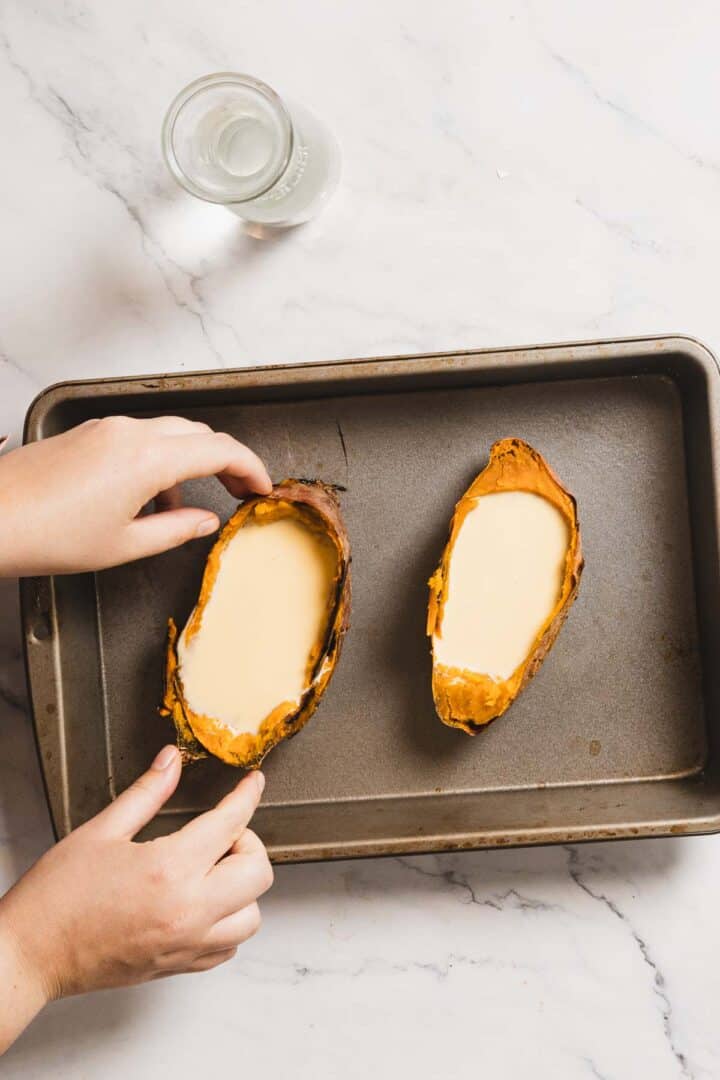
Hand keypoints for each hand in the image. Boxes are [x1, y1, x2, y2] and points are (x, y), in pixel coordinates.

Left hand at [0, 415, 271, 575]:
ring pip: (169, 431)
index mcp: (148, 459)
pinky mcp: (86, 433)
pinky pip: (138, 436)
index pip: (221, 449)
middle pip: (199, 432)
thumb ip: (176, 530)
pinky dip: (158, 459)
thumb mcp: (124, 545)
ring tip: (186, 506)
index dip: (251, 467)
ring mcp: (105, 428)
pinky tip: (147, 498)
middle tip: (239, 491)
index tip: (264, 487)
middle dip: (226, 460)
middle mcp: (130, 432)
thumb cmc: (47, 536)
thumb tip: (205, 522)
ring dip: (190, 460)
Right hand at [0, 746, 272, 1051]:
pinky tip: (204, 902)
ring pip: (252, 916)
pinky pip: (229, 947)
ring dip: (243, 888)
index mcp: (169, 868)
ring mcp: (187, 943)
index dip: (247, 796)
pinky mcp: (179, 966)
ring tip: (213, 870)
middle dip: (248, 844)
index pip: (231, 823)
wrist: (31, 954)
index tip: (252, 784)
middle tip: (221, 833)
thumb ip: (147, 792)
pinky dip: (229, 922)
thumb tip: (172, 761)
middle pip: (258, 873)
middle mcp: (188, 910)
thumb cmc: (57, 897)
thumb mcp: (101, 831)